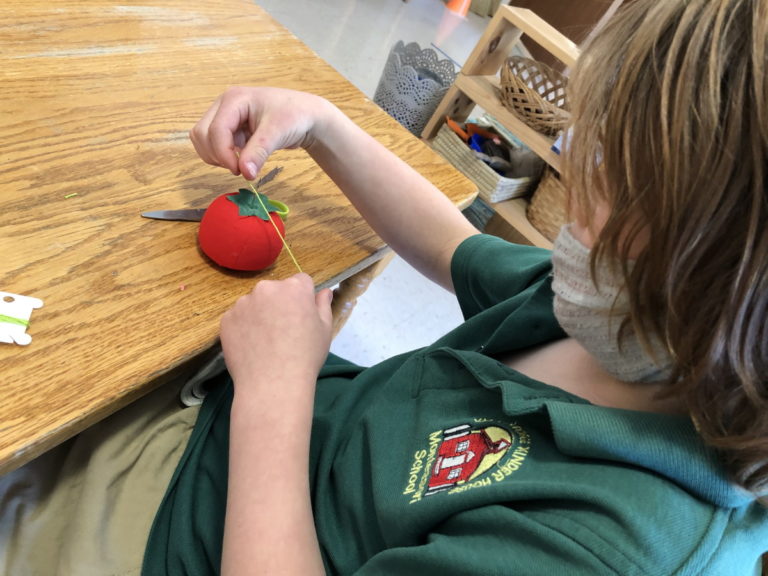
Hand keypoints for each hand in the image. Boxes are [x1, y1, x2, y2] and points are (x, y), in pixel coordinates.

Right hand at [190, 86, 332, 179]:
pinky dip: (223, 156)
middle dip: (217, 155)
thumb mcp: (277, 133)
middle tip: (240, 168)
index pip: (215, 130)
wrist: (306, 116)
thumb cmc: (294, 116)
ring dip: (217, 157)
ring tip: (240, 163)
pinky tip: (241, 158)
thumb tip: (244, 173)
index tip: (239, 171)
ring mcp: (225, 116)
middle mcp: (224, 105)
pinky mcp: (229, 128)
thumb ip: (258, 152)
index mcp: (234, 99)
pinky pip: (214, 145)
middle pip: (201, 134)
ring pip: (203, 140)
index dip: (223, 154)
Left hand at [219, 274, 333, 394]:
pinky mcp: (226, 319)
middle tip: (283, 331)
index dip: (303, 299)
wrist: (273, 384)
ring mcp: (243, 303)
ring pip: (254, 303)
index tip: (302, 317)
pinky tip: (251, 347)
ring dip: (260, 314)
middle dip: (279, 304)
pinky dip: (243, 327)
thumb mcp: (324, 330)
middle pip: (275, 290)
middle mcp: (266, 289)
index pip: (300, 281)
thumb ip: (323, 306)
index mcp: (294, 288)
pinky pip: (238, 317)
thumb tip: (324, 292)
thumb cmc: (306, 357)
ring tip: (265, 342)